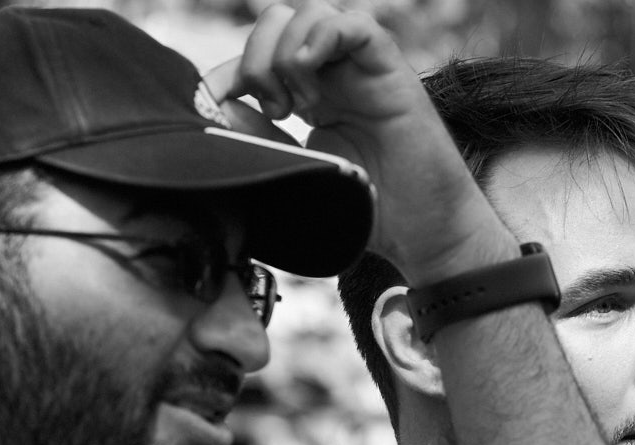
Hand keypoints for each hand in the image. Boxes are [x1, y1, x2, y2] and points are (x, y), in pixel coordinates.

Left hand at [222, 2, 517, 281]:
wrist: (423, 234)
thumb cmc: (369, 212)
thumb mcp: (298, 172)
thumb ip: (260, 140)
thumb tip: (217, 104)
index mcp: (310, 95)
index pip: (258, 57)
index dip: (227, 74)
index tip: (212, 105)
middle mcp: (334, 75)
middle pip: (278, 22)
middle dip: (257, 59)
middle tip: (273, 111)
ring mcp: (361, 70)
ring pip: (309, 15)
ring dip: (287, 56)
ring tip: (299, 106)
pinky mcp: (389, 72)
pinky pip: (353, 25)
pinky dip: (321, 40)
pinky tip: (314, 86)